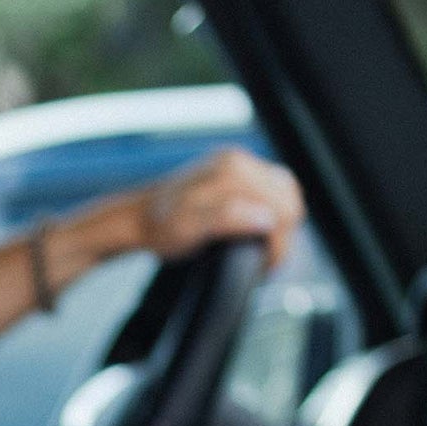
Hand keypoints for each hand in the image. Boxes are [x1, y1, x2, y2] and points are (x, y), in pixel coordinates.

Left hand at [132, 146, 304, 269]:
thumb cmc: (160, 227)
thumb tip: (265, 218)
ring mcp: (236, 163)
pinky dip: (272, 211)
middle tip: (266, 260)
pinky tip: (260, 230)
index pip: (282, 207)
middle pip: (288, 198)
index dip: (279, 241)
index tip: (266, 264)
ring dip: (281, 222)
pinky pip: (269, 189)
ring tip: (265, 249)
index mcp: (232, 171)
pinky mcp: (233, 171)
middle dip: (283, 233)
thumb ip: (228, 219)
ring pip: (284, 193)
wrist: (138, 217)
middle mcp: (237, 161)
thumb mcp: (190, 229)